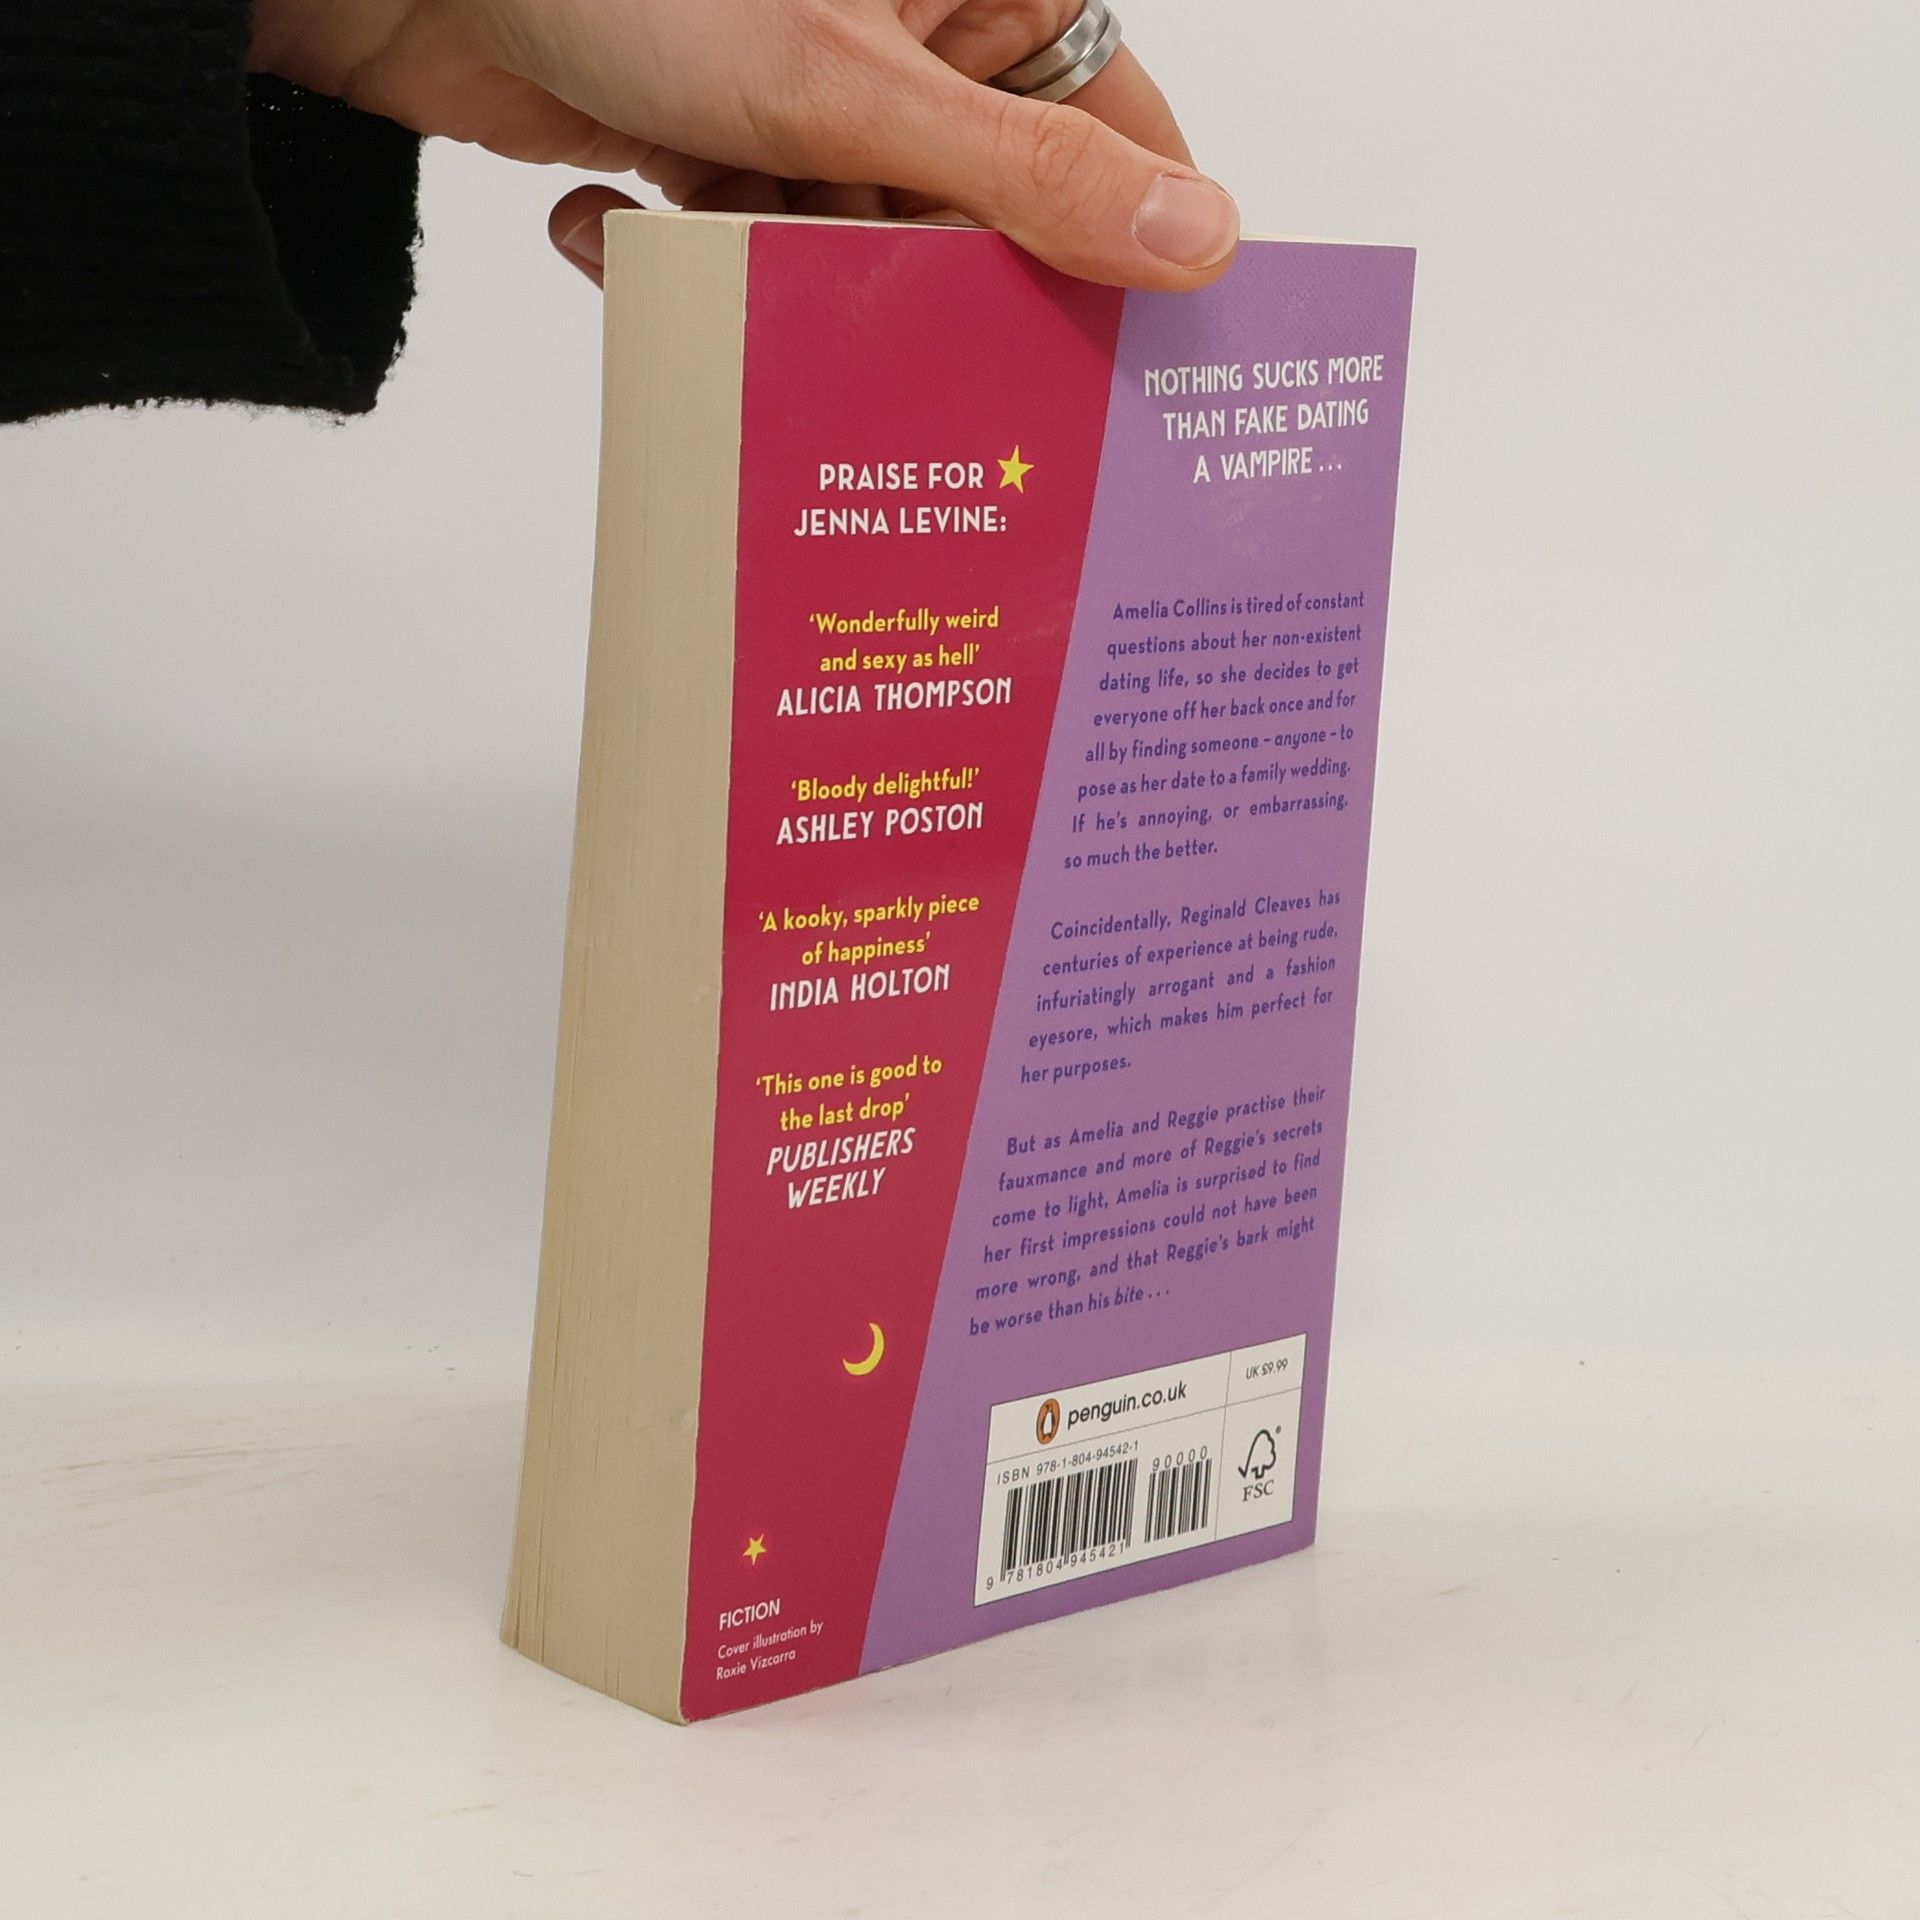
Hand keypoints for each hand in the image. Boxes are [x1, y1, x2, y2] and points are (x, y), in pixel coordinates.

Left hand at [251, 0, 1238, 290]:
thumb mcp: (853, 83)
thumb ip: (1028, 173)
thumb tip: (1196, 242)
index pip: (1114, 133)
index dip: (1121, 251)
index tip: (1120, 367)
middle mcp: (913, 36)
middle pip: (983, 217)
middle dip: (923, 290)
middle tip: (899, 366)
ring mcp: (812, 92)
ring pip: (864, 246)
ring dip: (790, 279)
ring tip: (724, 263)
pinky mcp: (721, 141)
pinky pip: (755, 243)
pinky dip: (692, 255)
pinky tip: (616, 210)